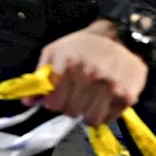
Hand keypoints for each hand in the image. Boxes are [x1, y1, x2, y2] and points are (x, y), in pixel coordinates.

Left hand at [23, 21, 147, 125]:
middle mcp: (91, 75)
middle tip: (75, 96)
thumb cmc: (84, 45)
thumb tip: (28, 102)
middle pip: (70, 112)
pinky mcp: (127, 95)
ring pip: (90, 119)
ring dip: (86, 113)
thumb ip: (39, 76)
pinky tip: (103, 99)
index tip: (56, 98)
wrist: (122, 35)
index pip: (54, 103)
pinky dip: (104, 113)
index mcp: (69, 64)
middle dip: (69, 106)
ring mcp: (111, 86)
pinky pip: (108, 118)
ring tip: (89, 100)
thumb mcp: (54, 52)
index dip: (53, 102)